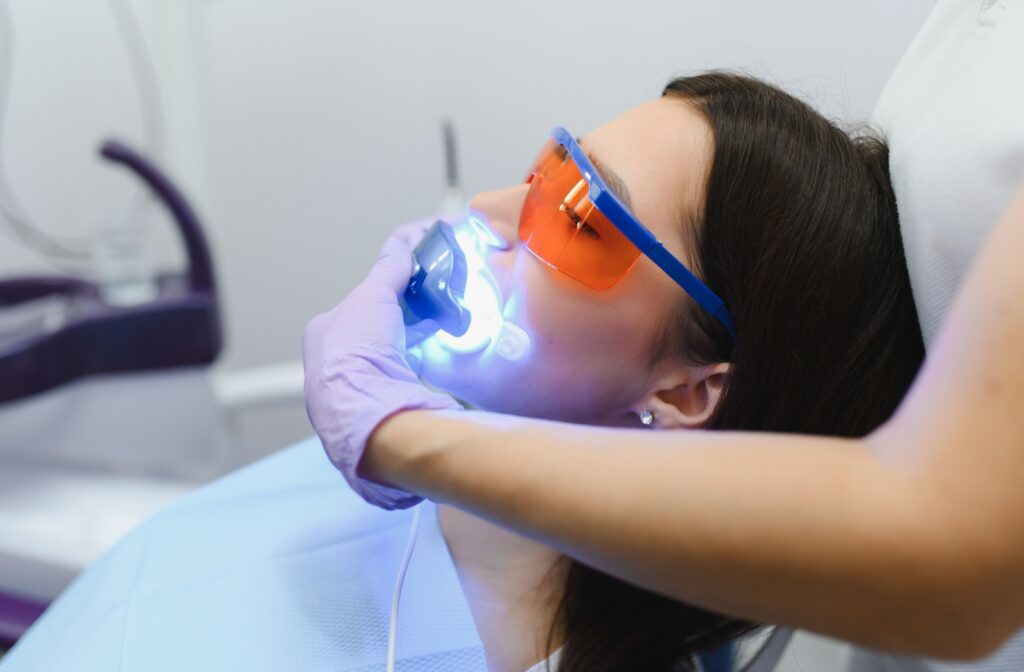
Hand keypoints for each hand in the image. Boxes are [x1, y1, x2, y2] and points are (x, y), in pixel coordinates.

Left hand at [303, 221, 461, 508]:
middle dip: (403, 323)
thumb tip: (405, 244)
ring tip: (441, 335)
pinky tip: (440, 366)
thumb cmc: (356, 354)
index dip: (387, 293)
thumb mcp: (373, 295)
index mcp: (323, 336)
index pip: (359, 306)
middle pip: (376, 334)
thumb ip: (391, 268)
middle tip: (432, 311)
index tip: (413, 286)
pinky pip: (407, 384)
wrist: (370, 415)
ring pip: (392, 361)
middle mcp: (332, 368)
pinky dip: (424, 371)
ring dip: (415, 348)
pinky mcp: (382, 414)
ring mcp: (356, 395)